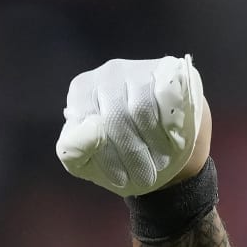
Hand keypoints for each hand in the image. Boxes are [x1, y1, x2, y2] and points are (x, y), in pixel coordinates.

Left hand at [56, 55, 209, 196]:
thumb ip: (73, 151)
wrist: (163, 141)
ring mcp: (137, 67)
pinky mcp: (167, 68)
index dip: (108, 158)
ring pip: (142, 109)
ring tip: (160, 163)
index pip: (90, 128)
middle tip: (146, 178)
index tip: (120, 178)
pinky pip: (167, 98)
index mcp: (81, 93)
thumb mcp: (87, 161)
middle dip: (133, 155)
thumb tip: (90, 132)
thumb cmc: (119, 152)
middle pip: (117, 119)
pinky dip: (171, 126)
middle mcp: (106, 74)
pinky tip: (173, 141)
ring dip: (153, 144)